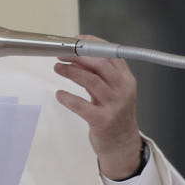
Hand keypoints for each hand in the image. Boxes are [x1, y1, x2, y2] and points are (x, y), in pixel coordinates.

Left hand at [54, 35, 142, 179]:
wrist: (122, 144)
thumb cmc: (115, 113)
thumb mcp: (112, 90)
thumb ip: (97, 74)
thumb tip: (77, 56)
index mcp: (126, 79)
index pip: (111, 54)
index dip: (92, 44)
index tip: (76, 40)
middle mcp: (123, 90)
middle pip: (100, 64)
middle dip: (78, 55)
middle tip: (62, 54)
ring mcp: (114, 106)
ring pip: (90, 81)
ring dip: (71, 72)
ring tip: (57, 67)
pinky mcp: (102, 121)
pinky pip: (81, 105)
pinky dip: (67, 98)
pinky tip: (59, 94)